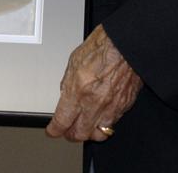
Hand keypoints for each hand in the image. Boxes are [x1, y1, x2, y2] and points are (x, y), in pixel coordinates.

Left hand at [45, 24, 142, 142]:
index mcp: (78, 90)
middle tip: (67, 131)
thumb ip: (68, 83)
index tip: (52, 131)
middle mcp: (94, 102)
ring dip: (89, 133)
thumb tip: (65, 96)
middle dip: (70, 135)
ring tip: (85, 127)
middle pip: (79, 134)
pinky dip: (104, 123)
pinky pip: (113, 123)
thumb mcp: (74, 62)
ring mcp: (111, 107)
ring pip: (98, 134)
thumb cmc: (101, 47)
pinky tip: (100, 116)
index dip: (54, 130)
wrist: (125, 44)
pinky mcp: (124, 106)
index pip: (62, 121)